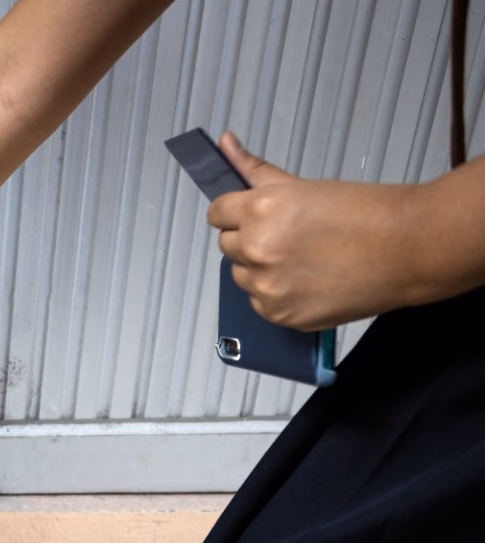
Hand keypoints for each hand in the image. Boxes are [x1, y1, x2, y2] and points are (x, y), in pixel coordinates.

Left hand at [209, 132, 426, 329]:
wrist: (409, 248)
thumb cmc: (366, 213)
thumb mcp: (304, 185)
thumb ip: (255, 170)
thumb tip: (226, 143)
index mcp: (260, 211)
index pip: (217, 213)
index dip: (236, 211)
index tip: (251, 213)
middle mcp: (258, 250)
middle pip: (228, 245)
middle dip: (250, 238)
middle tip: (291, 233)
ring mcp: (268, 287)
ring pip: (242, 276)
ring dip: (261, 268)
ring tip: (304, 257)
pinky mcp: (281, 315)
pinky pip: (261, 303)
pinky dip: (278, 295)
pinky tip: (310, 280)